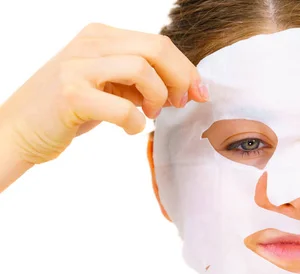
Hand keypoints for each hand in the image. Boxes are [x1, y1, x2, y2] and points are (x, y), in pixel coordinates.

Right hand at [0, 23, 208, 164]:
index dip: (186, 69)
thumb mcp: (108, 85)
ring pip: (142, 68)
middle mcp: (90, 43)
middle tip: (180, 104)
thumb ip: (139, 79)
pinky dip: (134, 122)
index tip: (199, 93)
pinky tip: (129, 128)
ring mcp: (78, 66)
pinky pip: (122, 107)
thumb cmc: (69, 110)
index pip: (158, 43)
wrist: (19, 129)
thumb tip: (184, 87)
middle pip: (156, 48)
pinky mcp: (70, 94)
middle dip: (180, 78)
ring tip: (148, 114)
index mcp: (101, 36)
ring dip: (156, 96)